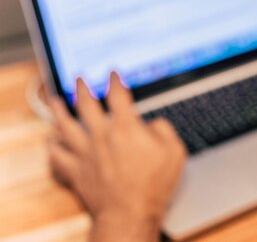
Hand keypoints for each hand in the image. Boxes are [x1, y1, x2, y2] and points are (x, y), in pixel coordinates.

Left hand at [49, 73, 186, 241]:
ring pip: (64, 125)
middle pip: (85, 103)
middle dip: (81, 87)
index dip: (115, 80)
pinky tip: (51, 139)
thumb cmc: (154, 184)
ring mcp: (85, 153)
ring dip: (58, 110)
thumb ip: (164, 130)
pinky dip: (52, 145)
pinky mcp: (76, 171)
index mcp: (126, 127)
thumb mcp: (175, 151)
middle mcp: (101, 135)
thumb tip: (154, 124)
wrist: (131, 213)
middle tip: (79, 78)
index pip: (117, 94)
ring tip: (56, 100)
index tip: (113, 73)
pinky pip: (56, 155)